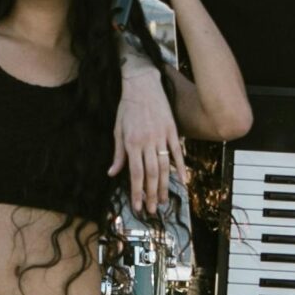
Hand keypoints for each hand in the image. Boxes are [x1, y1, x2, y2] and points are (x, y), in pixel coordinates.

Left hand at [108, 54, 185, 216]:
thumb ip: (118, 154)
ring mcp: (161, 137)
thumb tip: (112, 173)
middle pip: (151, 175)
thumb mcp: (118, 130)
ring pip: (164, 167)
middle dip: (151, 195)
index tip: (138, 206)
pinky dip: (181, 166)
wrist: (142, 84)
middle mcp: (146, 142)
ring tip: (164, 201)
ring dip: (165, 186)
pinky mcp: (172, 130)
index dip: (137, 192)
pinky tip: (182, 180)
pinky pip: (177, 152)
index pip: (135, 174)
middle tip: (152, 210)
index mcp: (131, 144)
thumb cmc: (127, 108)